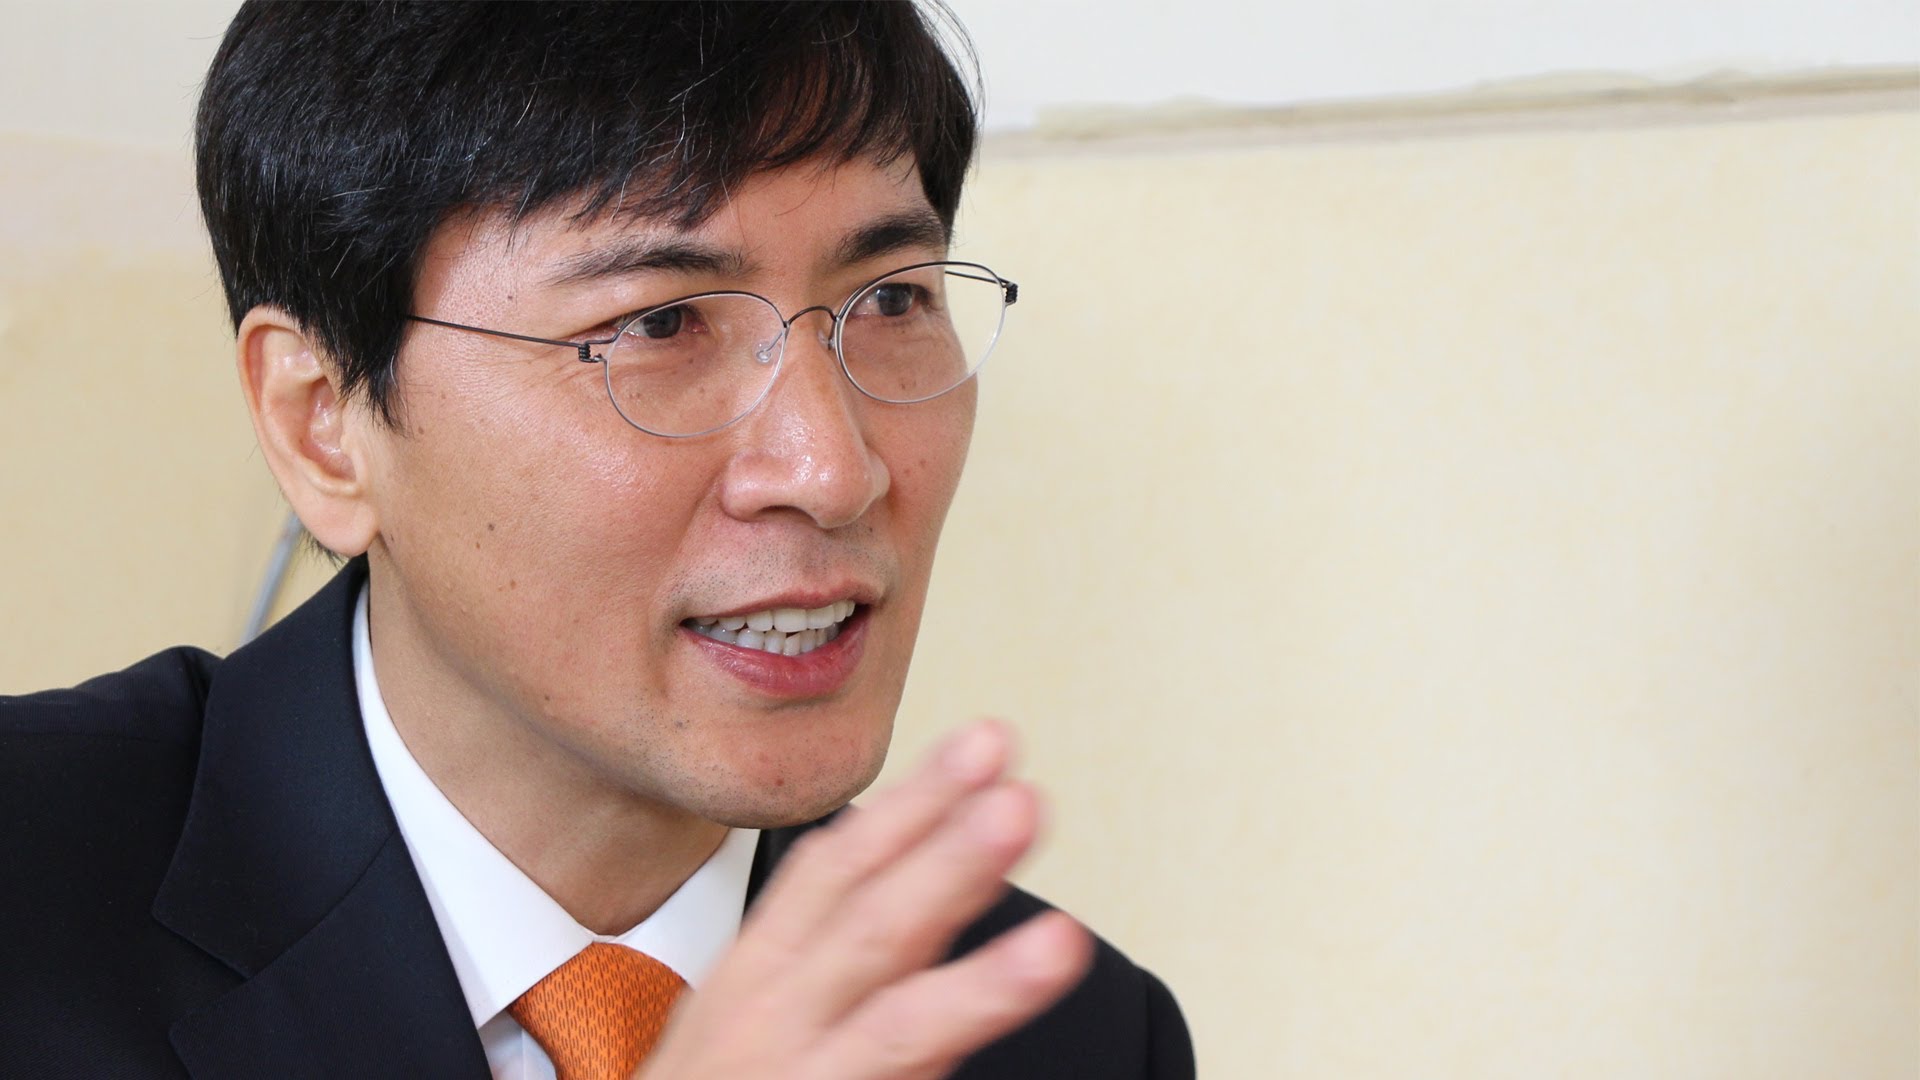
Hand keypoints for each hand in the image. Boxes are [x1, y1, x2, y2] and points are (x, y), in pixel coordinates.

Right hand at [636, 720, 1093, 1079]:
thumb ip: (831, 944)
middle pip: (868, 932)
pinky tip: (1028, 1024)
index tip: (985, 747)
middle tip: (1021, 805)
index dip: (912, 805)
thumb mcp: (746, 1007)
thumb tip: (933, 868)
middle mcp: (773, 1024)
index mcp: (756, 972)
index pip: (836, 870)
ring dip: (981, 986)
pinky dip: (958, 1057)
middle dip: (945, 865)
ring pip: (897, 1032)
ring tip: (1060, 943)